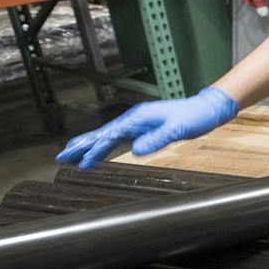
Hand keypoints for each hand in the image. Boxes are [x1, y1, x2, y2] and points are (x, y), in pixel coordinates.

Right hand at [56, 86, 238, 169]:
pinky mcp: (145, 127)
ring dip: (91, 146)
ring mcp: (139, 123)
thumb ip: (158, 139)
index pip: (110, 136)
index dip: (93, 149)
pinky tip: (101, 153)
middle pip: (102, 133)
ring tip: (74, 157)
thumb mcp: (178, 130)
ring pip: (108, 136)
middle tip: (62, 156)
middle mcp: (135, 119)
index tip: (78, 160)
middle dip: (82, 145)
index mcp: (139, 119)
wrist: (207, 108)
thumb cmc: (194, 117)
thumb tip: (137, 150)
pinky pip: (119, 138)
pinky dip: (106, 145)